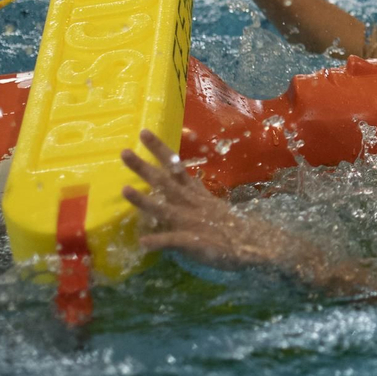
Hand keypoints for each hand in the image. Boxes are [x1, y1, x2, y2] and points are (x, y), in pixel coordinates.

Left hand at [121, 129, 277, 269]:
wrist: (253, 243)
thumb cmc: (230, 225)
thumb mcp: (211, 203)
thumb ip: (193, 195)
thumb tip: (181, 182)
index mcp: (195, 193)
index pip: (175, 166)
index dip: (160, 149)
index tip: (143, 132)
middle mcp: (190, 203)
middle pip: (164, 182)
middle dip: (144, 168)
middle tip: (123, 152)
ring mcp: (191, 221)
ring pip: (164, 208)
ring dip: (144, 200)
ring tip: (125, 190)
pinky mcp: (194, 241)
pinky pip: (174, 240)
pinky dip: (159, 241)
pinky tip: (143, 242)